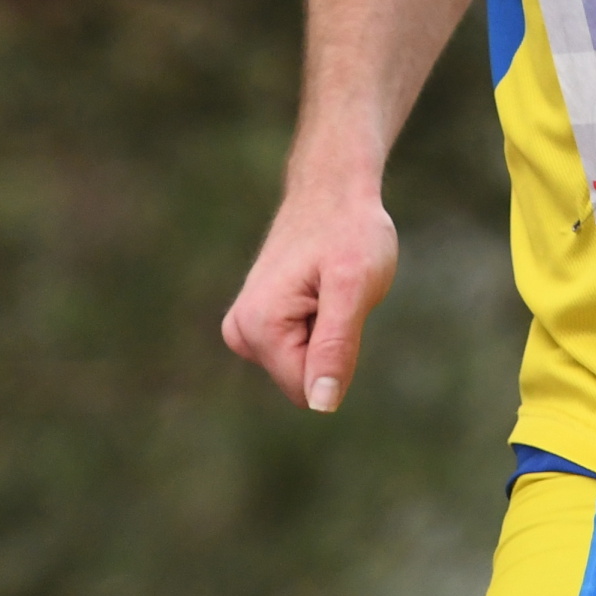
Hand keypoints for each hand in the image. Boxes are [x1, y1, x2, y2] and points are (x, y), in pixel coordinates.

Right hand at [221, 184, 398, 412]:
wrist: (333, 189)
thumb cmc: (350, 232)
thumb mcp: (355, 287)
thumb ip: (336, 348)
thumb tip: (321, 406)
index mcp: (259, 328)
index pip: (307, 390)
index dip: (339, 358)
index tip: (341, 308)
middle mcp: (240, 332)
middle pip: (301, 380)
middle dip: (331, 346)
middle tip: (337, 295)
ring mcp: (244, 327)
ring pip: (300, 365)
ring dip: (326, 333)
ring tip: (328, 289)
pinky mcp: (255, 322)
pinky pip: (296, 349)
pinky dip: (318, 324)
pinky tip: (318, 289)